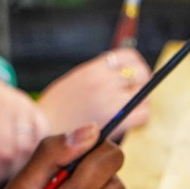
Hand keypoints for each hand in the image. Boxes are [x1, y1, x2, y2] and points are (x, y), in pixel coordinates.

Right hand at [35, 49, 152, 138]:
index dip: (135, 64)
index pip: (128, 56)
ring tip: (131, 106)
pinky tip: (130, 118)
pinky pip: (143, 114)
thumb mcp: (75, 80)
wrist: (44, 132)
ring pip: (144, 94)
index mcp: (93, 70)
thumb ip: (98, 74)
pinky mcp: (116, 122)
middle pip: (141, 73)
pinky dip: (141, 115)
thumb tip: (123, 72)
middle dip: (143, 81)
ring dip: (142, 99)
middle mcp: (103, 83)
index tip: (133, 73)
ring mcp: (110, 103)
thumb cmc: (58, 108)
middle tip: (136, 90)